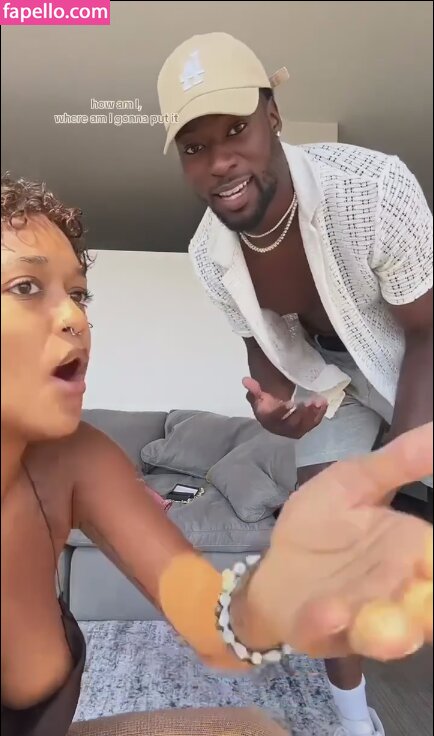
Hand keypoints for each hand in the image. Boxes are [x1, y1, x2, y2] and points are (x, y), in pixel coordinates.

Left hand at [233, 422, 432, 661]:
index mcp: (413, 550)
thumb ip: (397, 463)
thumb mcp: (355, 481)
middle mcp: (400, 591)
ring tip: (394, 625)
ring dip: (394, 631)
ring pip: (390, 633)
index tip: (430, 554)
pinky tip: (330, 610)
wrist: (276, 561)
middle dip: (427, 605)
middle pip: (426, 605)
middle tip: (426, 596)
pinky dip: (330, 625)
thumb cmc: (322, 521)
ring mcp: (362, 617)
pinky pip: (330, 633)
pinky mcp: (321, 632)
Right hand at [242, 377, 327, 438]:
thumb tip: (245, 381)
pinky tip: (323, 403)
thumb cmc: (266, 401)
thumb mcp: (259, 394)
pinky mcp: (304, 428)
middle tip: (310, 401)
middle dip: (302, 414)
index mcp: (267, 420)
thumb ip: (254, 389)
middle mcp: (280, 428)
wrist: (275, 409)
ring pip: (304, 426)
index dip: (281, 412)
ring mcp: (293, 430)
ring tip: (320, 401)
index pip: (274, 418)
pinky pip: (312, 424)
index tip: (289, 403)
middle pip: (292, 425)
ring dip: (313, 414)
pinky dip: (319, 414)